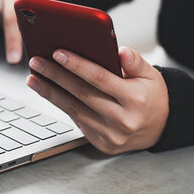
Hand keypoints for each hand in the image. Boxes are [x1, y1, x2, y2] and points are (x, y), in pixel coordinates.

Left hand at [26, 46, 168, 153]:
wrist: (160, 128)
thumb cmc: (151, 96)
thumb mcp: (151, 75)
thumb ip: (136, 61)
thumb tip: (121, 50)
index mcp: (135, 99)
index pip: (100, 79)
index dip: (77, 65)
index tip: (58, 52)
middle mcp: (123, 120)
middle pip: (82, 94)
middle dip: (55, 76)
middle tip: (36, 62)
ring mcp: (110, 134)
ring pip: (74, 109)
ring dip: (50, 92)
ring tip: (33, 77)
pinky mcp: (101, 143)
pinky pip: (76, 120)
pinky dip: (60, 104)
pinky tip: (47, 91)